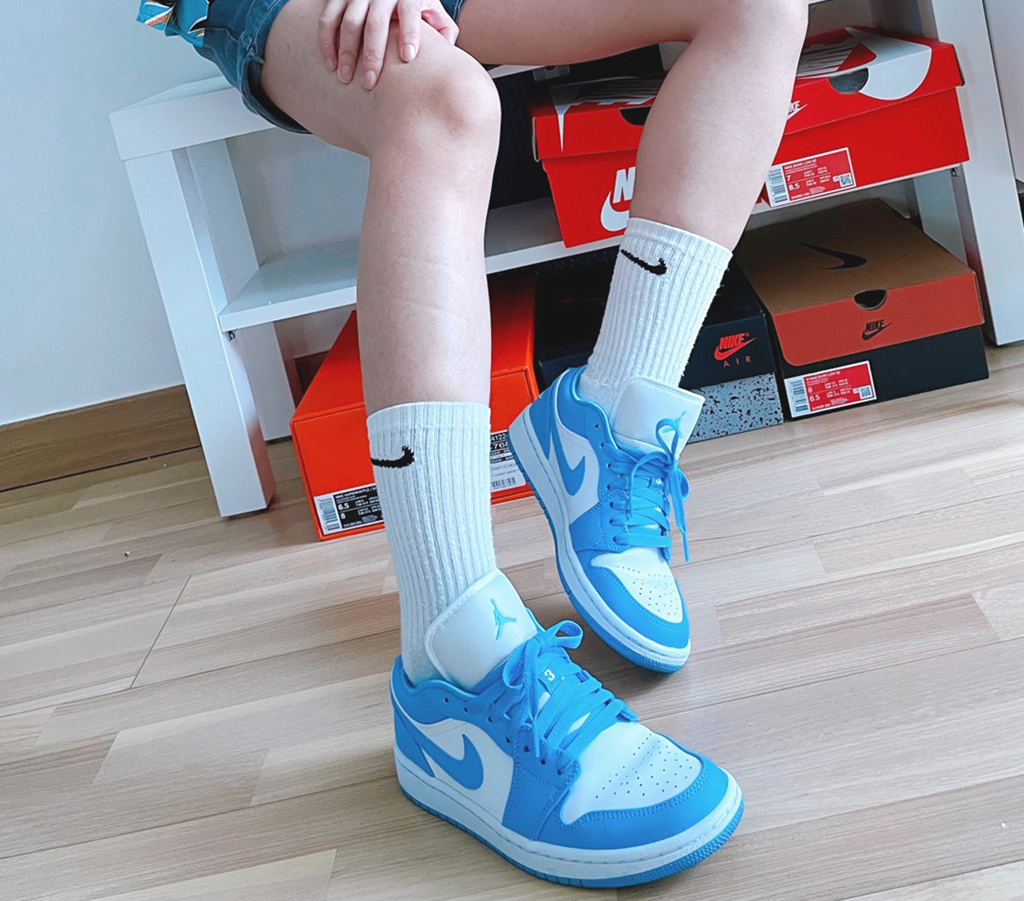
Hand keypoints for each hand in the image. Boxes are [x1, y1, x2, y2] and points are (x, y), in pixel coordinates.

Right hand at [319, 0, 458, 88]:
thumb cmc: (415, 2)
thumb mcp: (433, 9)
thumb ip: (443, 28)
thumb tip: (447, 53)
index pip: (409, 11)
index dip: (409, 33)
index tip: (408, 57)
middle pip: (376, 23)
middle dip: (372, 54)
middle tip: (370, 83)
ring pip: (349, 22)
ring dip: (346, 52)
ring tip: (345, 79)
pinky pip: (328, 19)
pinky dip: (327, 42)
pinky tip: (331, 64)